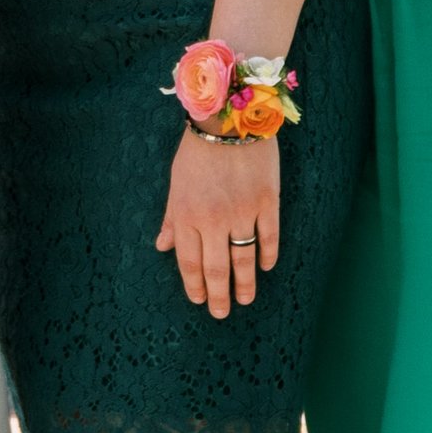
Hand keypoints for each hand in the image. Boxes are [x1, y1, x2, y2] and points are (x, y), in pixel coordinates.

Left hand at [157, 127, 280, 317]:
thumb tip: (163, 246)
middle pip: (216, 267)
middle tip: (222, 313)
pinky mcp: (267, 202)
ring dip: (244, 284)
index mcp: (187, 214)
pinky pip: (269, 237)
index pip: (189, 261)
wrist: (229, 119)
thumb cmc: (198, 150)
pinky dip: (268, 255)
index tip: (199, 300)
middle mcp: (213, 219)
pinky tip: (266, 268)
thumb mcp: (176, 182)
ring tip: (245, 300)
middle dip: (219, 294)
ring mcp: (242, 212)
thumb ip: (172, 217)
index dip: (194, 285)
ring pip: (244, 259)